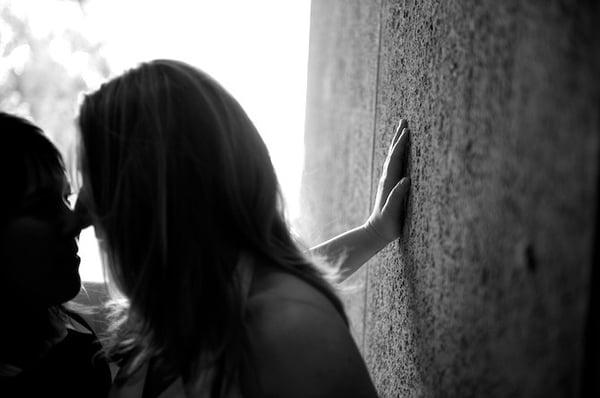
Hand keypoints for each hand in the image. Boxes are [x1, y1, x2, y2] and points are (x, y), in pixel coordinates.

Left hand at [366, 119, 409, 242]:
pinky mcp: (390, 185)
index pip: (395, 159)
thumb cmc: (387, 223)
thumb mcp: (392, 211)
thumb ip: (397, 196)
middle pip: (393, 153)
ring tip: (403, 130)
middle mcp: (387, 178)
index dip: (401, 145)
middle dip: (398, 137)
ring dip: (397, 143)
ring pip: (393, 157)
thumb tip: (406, 179)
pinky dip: (398, 154)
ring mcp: (388, 181)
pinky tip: (401, 151)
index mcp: (389, 182)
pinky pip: (395, 164)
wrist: (377, 231)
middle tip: (404, 120)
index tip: (407, 131)